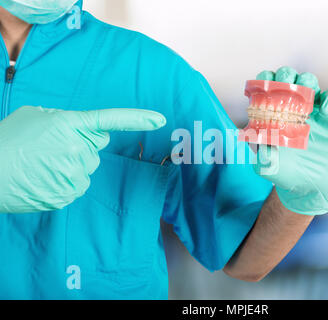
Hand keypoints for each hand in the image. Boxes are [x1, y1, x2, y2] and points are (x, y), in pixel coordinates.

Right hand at [0, 106, 165, 212]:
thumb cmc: (8, 140)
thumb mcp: (35, 117)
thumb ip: (65, 120)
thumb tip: (82, 130)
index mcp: (70, 124)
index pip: (110, 120)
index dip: (137, 119)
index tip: (160, 120)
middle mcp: (78, 149)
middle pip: (95, 149)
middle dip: (81, 147)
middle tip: (51, 149)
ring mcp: (75, 174)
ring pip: (86, 169)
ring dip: (71, 167)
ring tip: (42, 165)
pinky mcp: (69, 194)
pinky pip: (77, 186)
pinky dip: (64, 183)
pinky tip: (44, 179)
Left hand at [254, 67, 327, 214]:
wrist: (307, 187)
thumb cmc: (282, 174)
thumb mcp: (267, 166)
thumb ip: (260, 152)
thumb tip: (252, 137)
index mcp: (272, 113)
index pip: (267, 87)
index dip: (265, 80)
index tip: (264, 82)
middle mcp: (291, 108)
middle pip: (289, 79)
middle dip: (286, 75)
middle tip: (285, 83)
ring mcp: (312, 111)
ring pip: (310, 82)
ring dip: (307, 80)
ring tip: (306, 90)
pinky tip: (325, 108)